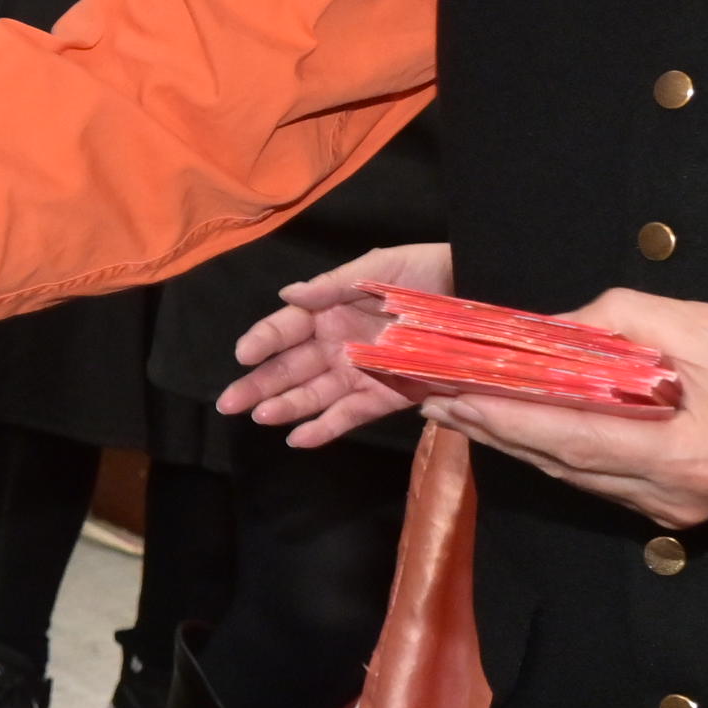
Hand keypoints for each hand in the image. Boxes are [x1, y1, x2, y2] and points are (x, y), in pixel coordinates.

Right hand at [219, 240, 451, 444]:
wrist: (478, 296)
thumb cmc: (426, 273)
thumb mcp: (379, 268)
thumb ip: (332, 286)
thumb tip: (286, 295)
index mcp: (330, 311)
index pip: (285, 329)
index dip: (263, 341)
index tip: (243, 354)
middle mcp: (336, 345)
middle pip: (290, 368)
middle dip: (258, 385)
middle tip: (229, 402)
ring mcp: (358, 373)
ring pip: (313, 395)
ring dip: (286, 407)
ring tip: (260, 417)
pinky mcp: (385, 397)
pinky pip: (349, 415)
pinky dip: (324, 428)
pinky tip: (297, 438)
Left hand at [441, 291, 707, 525]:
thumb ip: (627, 322)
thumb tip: (559, 328)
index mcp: (679, 457)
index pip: (568, 439)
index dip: (503, 419)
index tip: (448, 398)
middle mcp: (668, 497)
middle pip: (562, 464)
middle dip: (496, 431)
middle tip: (436, 400)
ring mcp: (673, 511)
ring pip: (578, 476)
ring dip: (522, 443)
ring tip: (466, 410)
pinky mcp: (679, 507)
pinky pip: (605, 480)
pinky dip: (563, 450)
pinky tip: (531, 426)